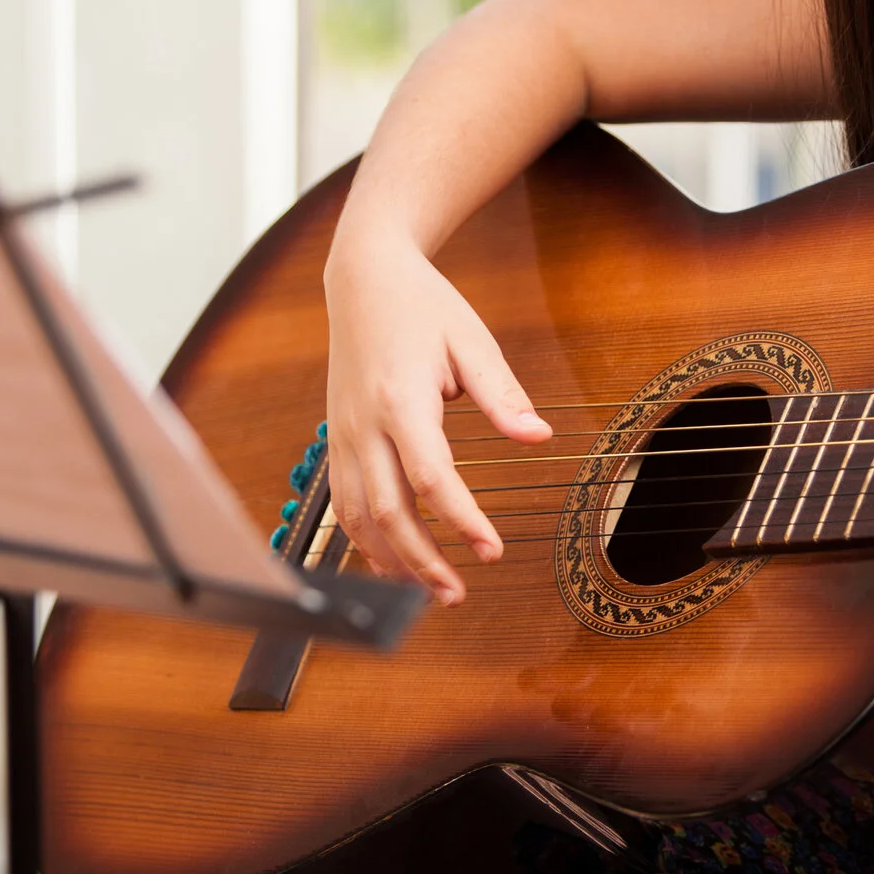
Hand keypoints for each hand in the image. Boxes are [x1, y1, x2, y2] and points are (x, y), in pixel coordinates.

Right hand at [322, 230, 550, 604]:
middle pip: (388, 511)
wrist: (363, 279)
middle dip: (422, 561)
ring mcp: (342, 435)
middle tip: (458, 595)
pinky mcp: (335, 439)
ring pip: (357, 516)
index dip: (461, 521)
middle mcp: (363, 424)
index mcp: (401, 400)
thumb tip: (538, 437)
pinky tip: (391, 560)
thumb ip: (502, 395)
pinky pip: (343, 502)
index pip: (431, 478)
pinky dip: (364, 539)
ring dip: (390, 559)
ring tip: (428, 591)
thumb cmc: (422, 306)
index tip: (492, 551)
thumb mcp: (472, 340)